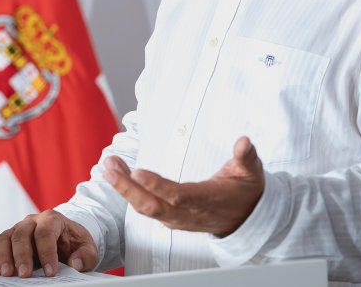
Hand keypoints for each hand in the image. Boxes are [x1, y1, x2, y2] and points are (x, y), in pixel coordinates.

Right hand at [0, 210, 97, 277]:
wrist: (66, 238)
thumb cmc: (74, 243)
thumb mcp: (87, 249)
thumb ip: (85, 256)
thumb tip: (74, 263)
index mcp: (52, 219)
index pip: (45, 233)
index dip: (46, 252)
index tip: (50, 272)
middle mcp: (32, 221)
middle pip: (22, 234)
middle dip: (22, 255)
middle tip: (24, 275)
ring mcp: (18, 229)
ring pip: (5, 237)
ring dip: (4, 256)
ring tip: (7, 274)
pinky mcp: (8, 239)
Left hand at [103, 135, 263, 236]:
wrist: (246, 218)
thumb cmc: (245, 192)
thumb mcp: (251, 172)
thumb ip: (246, 157)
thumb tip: (244, 142)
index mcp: (207, 200)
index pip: (179, 196)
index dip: (157, 186)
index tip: (138, 173)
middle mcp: (188, 213)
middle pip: (153, 206)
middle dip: (127, 188)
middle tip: (110, 168)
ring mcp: (178, 218)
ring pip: (146, 208)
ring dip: (124, 188)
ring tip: (110, 166)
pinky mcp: (171, 218)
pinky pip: (146, 208)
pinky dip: (129, 192)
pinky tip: (118, 175)